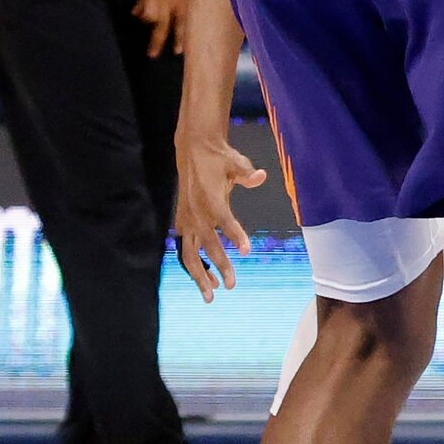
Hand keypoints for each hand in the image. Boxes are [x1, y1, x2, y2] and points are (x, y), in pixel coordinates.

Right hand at [174, 129, 265, 301]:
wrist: (193, 148)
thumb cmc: (219, 157)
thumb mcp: (235, 161)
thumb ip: (247, 173)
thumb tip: (261, 177)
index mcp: (210, 198)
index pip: (224, 220)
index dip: (235, 235)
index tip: (247, 251)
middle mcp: (196, 212)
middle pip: (207, 244)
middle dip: (219, 266)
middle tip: (231, 285)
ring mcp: (187, 218)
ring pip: (189, 254)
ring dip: (200, 274)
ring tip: (212, 294)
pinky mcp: (183, 221)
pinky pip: (186, 249)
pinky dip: (194, 265)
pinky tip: (205, 280)